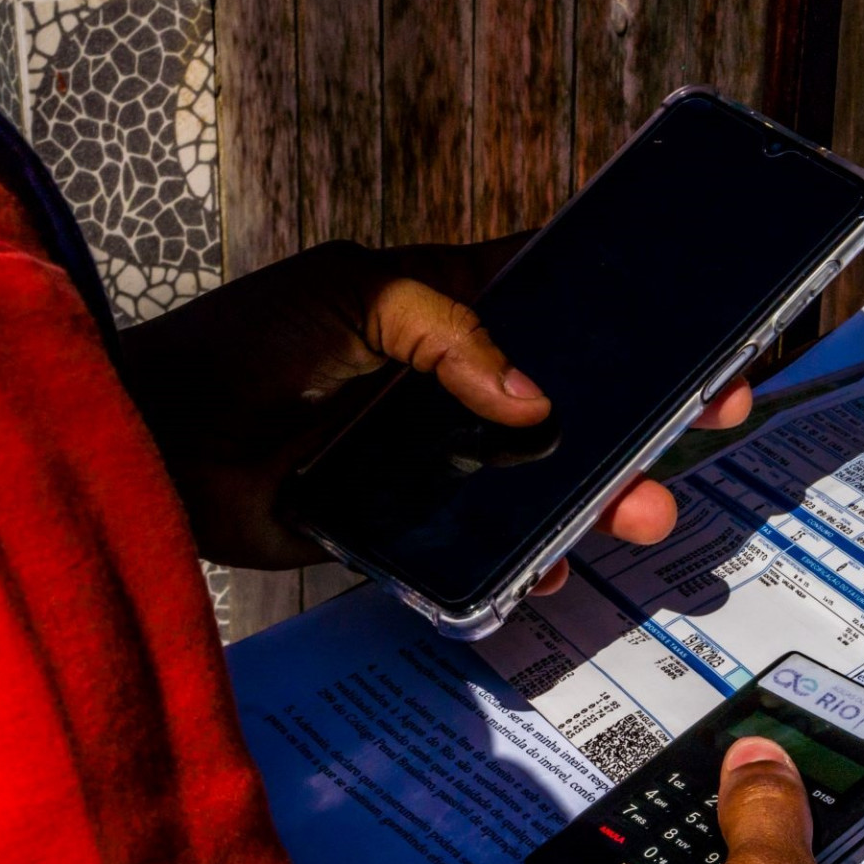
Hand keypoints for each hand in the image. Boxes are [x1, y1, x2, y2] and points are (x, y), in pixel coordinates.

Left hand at [117, 238, 752, 573]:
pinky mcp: (409, 527)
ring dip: (604, 496)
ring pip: (544, 479)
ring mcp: (436, 459)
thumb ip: (446, 328)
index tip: (701, 329)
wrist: (154, 441)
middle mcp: (453, 384)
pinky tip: (555, 566)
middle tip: (709, 417)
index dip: (629, 313)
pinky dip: (530, 559)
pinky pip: (487, 546)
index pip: (556, 298)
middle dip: (646, 414)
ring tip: (643, 512)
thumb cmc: (242, 347)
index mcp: (446, 309)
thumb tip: (532, 399)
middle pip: (576, 399)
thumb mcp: (354, 296)